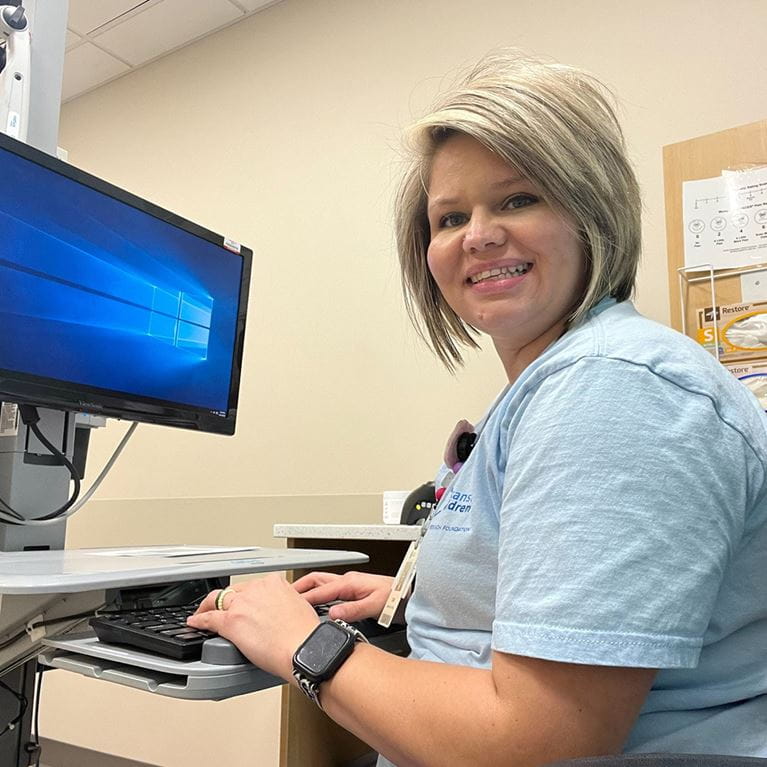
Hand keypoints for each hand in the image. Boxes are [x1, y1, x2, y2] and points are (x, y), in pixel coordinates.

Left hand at [186, 574, 319, 679]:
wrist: (304, 648)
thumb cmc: (306, 634)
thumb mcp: (302, 606)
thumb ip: (288, 602)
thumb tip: (284, 609)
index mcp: (275, 583)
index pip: (254, 585)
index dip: (247, 595)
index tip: (245, 602)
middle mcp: (257, 589)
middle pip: (235, 591)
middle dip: (229, 600)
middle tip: (225, 609)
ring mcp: (242, 604)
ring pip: (218, 599)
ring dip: (208, 606)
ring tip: (203, 612)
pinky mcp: (231, 622)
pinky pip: (209, 619)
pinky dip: (199, 620)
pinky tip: (195, 622)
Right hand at [292, 570, 394, 622]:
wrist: (410, 594)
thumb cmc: (396, 597)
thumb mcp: (375, 605)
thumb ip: (354, 610)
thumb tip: (333, 614)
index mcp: (350, 582)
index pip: (322, 590)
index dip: (305, 598)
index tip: (290, 605)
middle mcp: (348, 581)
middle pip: (317, 580)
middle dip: (300, 587)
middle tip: (284, 597)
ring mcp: (350, 585)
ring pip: (322, 583)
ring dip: (307, 590)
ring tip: (293, 600)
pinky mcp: (353, 591)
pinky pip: (329, 590)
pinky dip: (317, 595)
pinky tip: (314, 605)